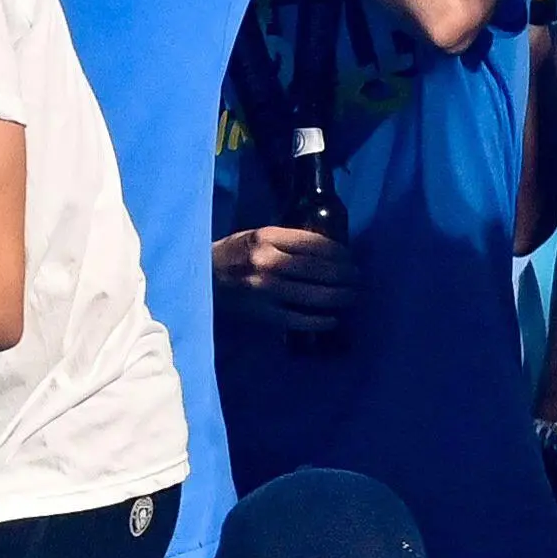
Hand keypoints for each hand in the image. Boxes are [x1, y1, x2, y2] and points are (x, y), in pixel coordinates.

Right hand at [211, 224, 357, 333]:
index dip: (340, 253)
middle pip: (321, 269)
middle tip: (357, 278)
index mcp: (267, 238)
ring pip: (316, 294)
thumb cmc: (231, 255)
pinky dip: (321, 321)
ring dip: (341, 296)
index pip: (316, 244)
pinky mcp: (262, 313)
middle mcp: (268, 262)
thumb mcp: (255, 236)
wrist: (199, 279)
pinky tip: (333, 319)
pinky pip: (300, 319)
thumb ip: (286, 241)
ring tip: (352, 296)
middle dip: (347, 275)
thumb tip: (328, 250)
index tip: (350, 258)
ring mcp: (265, 290)